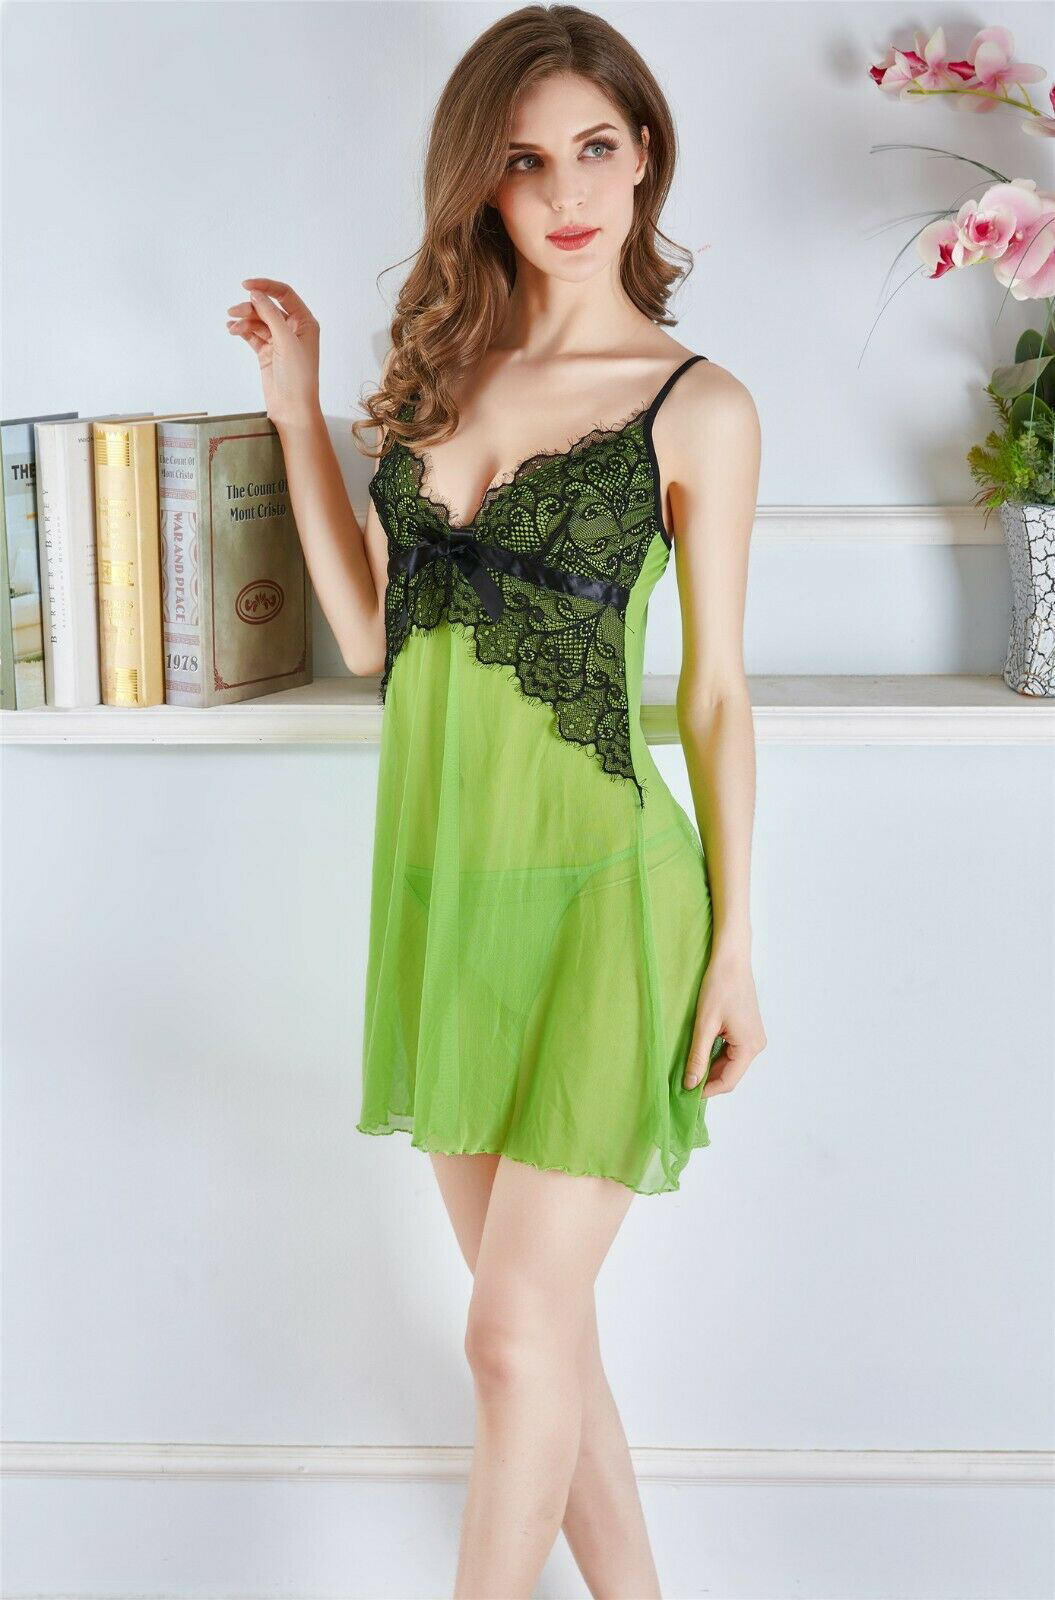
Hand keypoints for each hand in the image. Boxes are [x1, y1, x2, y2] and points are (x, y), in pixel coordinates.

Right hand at [225, 278, 321, 431]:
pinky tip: (233, 330)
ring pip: (258, 321)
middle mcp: (293, 329)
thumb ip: (270, 314)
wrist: (292, 409)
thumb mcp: (286, 341)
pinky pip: (253, 335)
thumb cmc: (298, 377)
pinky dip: (243, 331)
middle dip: (251, 307)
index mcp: (305, 322)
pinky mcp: (267, 352)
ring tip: (232, 326)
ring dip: (244, 320)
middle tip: (233, 312)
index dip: (266, 286)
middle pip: (268, 307)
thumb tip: (256, 294)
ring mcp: (279, 341)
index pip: (284, 294)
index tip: (246, 285)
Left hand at [684, 944, 766, 1096]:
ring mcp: (754, 1037)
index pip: (727, 1082)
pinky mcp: (748, 1029)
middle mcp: (756, 1045)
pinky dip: (716, 1054)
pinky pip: (732, 1051)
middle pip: (730, 1074)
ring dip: (710, 1066)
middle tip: (682, 1080)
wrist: (731, 960)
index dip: (705, 1090)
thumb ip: (698, 1057)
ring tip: (688, 1066)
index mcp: (749, 1047)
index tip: (684, 1092)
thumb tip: (690, 1084)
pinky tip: (700, 1051)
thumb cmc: (719, 986)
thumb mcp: (704, 1024)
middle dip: (707, 1079)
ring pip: (730, 1063)